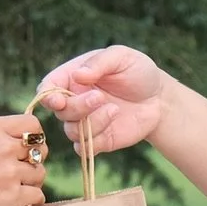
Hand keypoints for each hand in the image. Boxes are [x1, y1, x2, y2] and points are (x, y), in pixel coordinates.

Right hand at [0, 114, 47, 205]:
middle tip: (22, 170)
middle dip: (34, 160)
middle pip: (40, 149)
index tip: (27, 148)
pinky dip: (32, 200)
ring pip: (40, 173)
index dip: (34, 137)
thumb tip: (18, 143)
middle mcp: (2, 146)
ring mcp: (9, 171)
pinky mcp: (12, 196)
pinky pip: (38, 194)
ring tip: (17, 187)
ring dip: (32, 181)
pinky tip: (22, 202)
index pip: (31, 124)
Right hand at [34, 45, 167, 151]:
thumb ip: (99, 62)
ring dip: (91, 122)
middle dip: (77, 107)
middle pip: (59, 112)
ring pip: (71, 131)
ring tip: (115, 109)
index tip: (58, 99)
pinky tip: (114, 122)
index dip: (47, 95)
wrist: (160, 99)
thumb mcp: (121, 57)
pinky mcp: (97, 141)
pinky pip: (84, 148)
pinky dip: (95, 140)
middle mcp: (74, 101)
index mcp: (73, 78)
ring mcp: (84, 123)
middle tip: (100, 97)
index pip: (47, 88)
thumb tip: (78, 75)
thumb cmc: (138, 72)